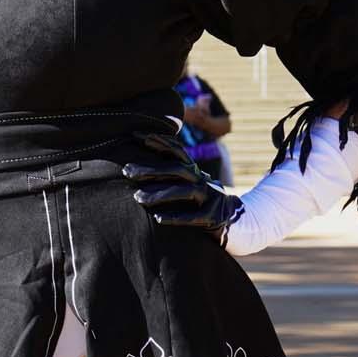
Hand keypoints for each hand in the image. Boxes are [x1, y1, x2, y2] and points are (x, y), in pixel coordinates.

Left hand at [123, 135, 243, 244]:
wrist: (229, 219)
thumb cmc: (198, 199)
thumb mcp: (186, 182)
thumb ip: (170, 170)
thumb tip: (141, 157)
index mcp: (193, 170)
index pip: (175, 151)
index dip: (158, 142)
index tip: (136, 137)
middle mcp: (200, 180)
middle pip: (175, 170)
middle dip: (151, 170)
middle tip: (127, 171)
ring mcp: (208, 197)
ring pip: (183, 192)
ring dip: (159, 194)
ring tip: (137, 197)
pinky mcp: (211, 216)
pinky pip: (192, 217)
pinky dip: (175, 217)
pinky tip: (158, 219)